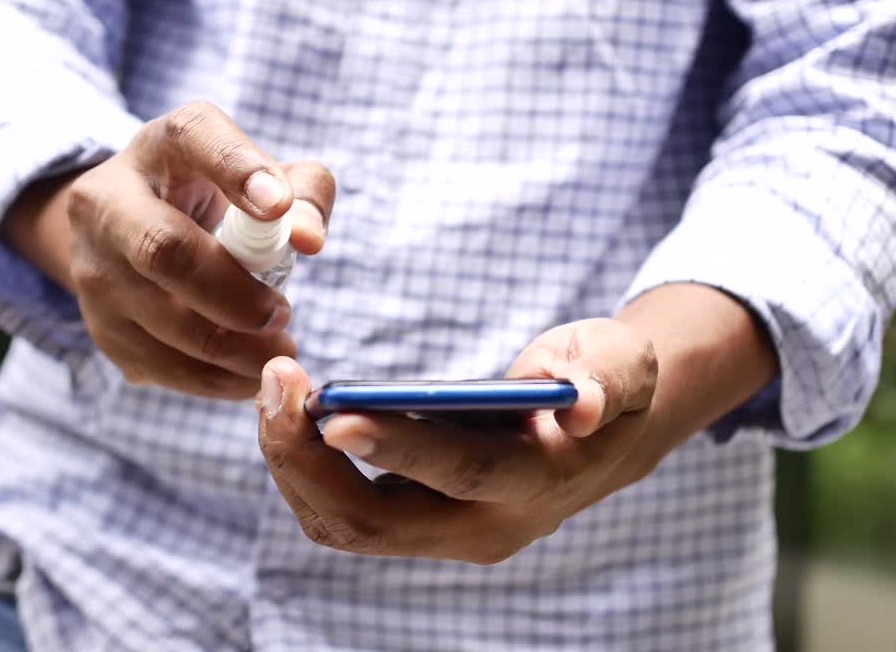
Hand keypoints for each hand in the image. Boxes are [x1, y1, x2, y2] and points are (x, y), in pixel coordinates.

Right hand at [5, 101, 335, 398]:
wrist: (136, 234)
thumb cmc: (219, 201)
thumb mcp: (263, 179)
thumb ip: (304, 194)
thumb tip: (308, 238)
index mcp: (162, 145)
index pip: (193, 136)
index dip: (237, 168)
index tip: (278, 208)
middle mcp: (108, 199)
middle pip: (163, 249)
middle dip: (234, 294)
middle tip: (282, 314)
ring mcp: (93, 268)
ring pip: (160, 320)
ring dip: (234, 349)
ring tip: (279, 350)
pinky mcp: (99, 327)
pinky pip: (160, 365)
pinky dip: (216, 379)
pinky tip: (250, 373)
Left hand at [256, 318, 659, 563]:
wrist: (607, 431)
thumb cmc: (607, 380)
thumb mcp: (621, 362)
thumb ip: (605, 377)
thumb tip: (583, 405)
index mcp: (537, 482)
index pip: (458, 471)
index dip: (395, 446)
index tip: (332, 413)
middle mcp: (485, 527)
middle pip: (373, 521)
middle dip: (307, 459)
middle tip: (276, 381)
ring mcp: (446, 534)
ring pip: (344, 524)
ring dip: (293, 463)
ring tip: (274, 388)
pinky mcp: (418, 522)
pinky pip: (344, 512)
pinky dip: (305, 467)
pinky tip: (289, 413)